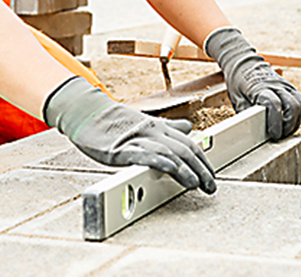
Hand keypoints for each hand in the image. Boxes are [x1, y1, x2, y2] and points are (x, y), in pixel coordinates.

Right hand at [43, 77, 215, 192]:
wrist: (89, 114)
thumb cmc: (118, 123)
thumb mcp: (147, 124)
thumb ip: (169, 129)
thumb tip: (189, 129)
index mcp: (161, 128)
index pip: (189, 144)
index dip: (204, 161)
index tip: (212, 177)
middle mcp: (153, 132)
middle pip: (184, 150)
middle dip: (200, 169)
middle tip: (210, 187)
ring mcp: (137, 140)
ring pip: (168, 153)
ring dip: (185, 170)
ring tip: (196, 184)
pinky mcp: (120, 149)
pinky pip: (143, 155)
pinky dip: (159, 162)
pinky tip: (171, 170)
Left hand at [204, 27, 300, 139]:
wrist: (244, 63)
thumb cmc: (239, 82)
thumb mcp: (236, 99)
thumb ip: (246, 114)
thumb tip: (251, 131)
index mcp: (260, 87)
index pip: (274, 105)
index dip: (276, 122)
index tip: (274, 135)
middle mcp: (276, 85)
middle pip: (293, 105)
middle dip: (289, 125)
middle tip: (280, 136)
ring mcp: (285, 85)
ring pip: (299, 104)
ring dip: (295, 121)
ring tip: (284, 131)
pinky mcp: (290, 87)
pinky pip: (299, 101)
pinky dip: (297, 114)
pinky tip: (288, 122)